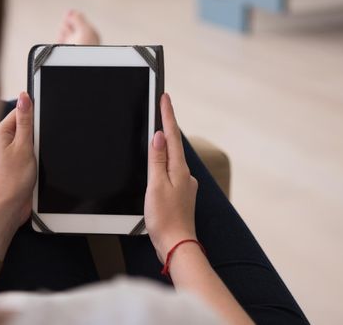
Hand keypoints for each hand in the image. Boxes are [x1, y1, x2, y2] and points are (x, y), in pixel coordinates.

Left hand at [0, 92, 35, 227]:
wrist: (9, 205)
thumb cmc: (12, 180)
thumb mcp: (24, 145)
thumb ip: (26, 121)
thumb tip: (25, 97)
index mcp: (0, 132)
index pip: (21, 112)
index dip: (34, 117)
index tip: (41, 126)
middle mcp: (3, 140)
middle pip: (28, 126)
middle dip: (38, 134)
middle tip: (36, 148)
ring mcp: (10, 152)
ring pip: (32, 140)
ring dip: (39, 147)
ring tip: (34, 160)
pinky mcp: (18, 162)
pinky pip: (33, 152)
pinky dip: (38, 156)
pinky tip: (36, 166)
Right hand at [144, 93, 198, 262]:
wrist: (177, 245)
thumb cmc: (165, 219)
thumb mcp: (157, 185)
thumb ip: (157, 159)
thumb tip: (160, 136)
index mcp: (179, 169)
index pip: (173, 136)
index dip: (168, 115)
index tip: (166, 97)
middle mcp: (185, 175)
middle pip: (175, 145)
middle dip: (168, 126)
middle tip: (163, 108)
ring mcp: (184, 185)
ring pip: (173, 159)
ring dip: (166, 145)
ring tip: (160, 131)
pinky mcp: (180, 195)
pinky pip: (171, 172)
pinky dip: (165, 164)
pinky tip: (160, 167)